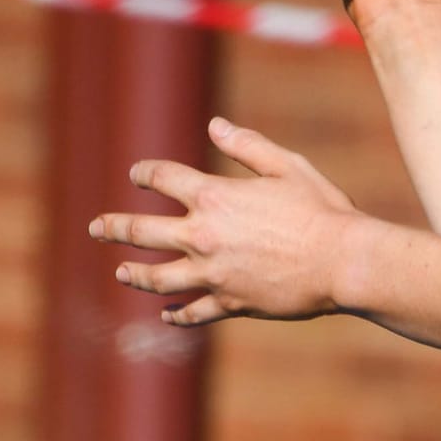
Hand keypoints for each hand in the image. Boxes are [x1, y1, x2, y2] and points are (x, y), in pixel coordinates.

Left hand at [89, 120, 363, 326]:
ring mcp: (212, 274)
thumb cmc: (321, 209)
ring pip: (157, 277)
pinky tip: (166, 314)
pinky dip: (176, 313)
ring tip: (122, 272)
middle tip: (98, 228)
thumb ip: (247, 146)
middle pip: (141, 232)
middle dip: (114, 228)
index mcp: (214, 196)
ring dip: (134, 273)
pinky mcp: (230, 303)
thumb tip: (215, 126)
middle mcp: (203, 236)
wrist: (343, 262)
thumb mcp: (287, 167)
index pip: (163, 178)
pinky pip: (192, 311)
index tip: (137, 175)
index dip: (145, 173)